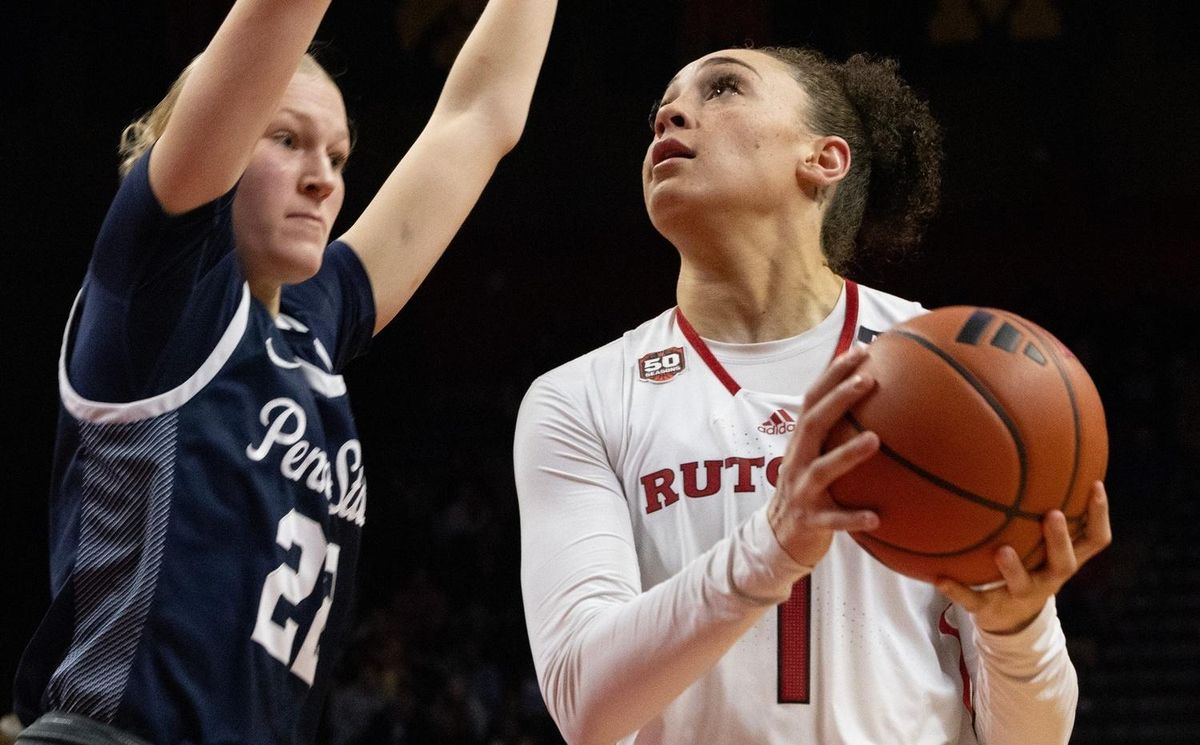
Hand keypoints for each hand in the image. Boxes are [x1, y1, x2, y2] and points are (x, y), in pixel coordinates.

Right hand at [768, 346, 881, 566]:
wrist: (779, 537)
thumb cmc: (810, 490)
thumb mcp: (817, 457)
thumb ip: (838, 434)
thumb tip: (885, 407)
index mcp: (801, 442)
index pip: (813, 399)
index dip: (833, 374)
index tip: (862, 350)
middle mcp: (797, 460)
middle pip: (813, 423)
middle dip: (838, 399)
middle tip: (868, 380)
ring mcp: (801, 491)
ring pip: (822, 469)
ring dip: (848, 454)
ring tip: (876, 440)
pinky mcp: (810, 521)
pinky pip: (833, 520)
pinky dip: (852, 518)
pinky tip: (876, 517)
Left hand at [937, 481, 1111, 633]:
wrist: (1009, 621)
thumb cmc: (1028, 568)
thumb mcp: (1039, 546)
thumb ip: (1040, 512)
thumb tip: (1031, 455)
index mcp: (1061, 562)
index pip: (1093, 541)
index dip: (1099, 516)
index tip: (1095, 485)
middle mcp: (1047, 579)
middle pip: (1064, 563)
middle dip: (1060, 540)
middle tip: (1053, 514)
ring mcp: (1018, 596)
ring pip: (1022, 584)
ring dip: (1013, 568)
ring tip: (1002, 550)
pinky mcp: (989, 608)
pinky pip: (972, 600)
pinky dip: (956, 590)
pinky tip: (939, 577)